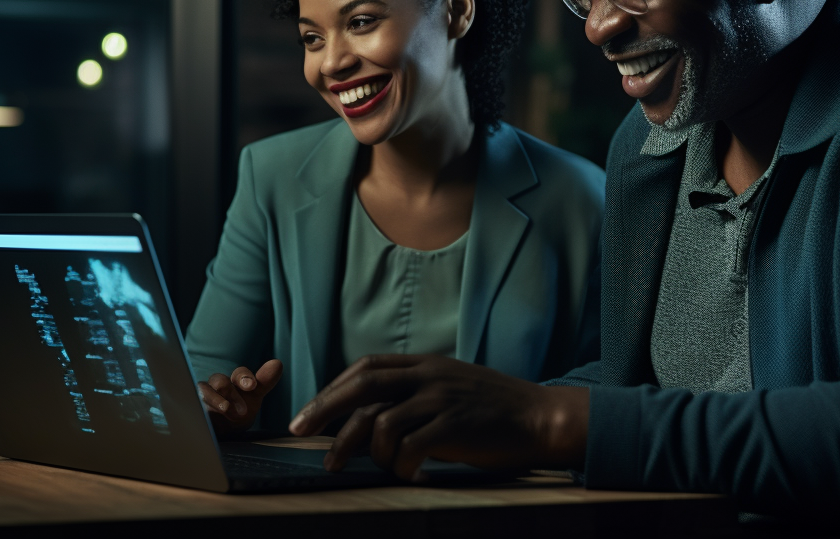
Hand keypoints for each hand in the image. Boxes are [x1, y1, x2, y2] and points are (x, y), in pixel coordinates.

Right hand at [196, 359, 282, 432]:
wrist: (222, 431)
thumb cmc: (239, 410)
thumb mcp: (254, 397)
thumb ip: (265, 381)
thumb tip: (277, 363)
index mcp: (235, 381)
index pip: (240, 374)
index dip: (245, 377)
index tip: (252, 386)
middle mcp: (217, 386)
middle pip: (220, 381)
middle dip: (231, 392)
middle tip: (242, 409)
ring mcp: (202, 397)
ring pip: (204, 391)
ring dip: (217, 401)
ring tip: (227, 411)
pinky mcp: (191, 407)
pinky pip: (190, 402)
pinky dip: (198, 408)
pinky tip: (205, 415)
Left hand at [288, 354, 588, 480]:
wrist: (539, 417)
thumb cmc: (494, 408)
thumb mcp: (451, 385)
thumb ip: (416, 390)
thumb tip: (372, 415)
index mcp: (426, 364)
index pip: (367, 367)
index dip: (333, 387)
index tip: (310, 410)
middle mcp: (430, 376)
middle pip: (363, 387)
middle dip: (325, 409)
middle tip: (299, 431)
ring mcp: (442, 400)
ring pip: (381, 423)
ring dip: (365, 451)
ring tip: (363, 467)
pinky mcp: (455, 427)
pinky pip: (411, 448)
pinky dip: (401, 465)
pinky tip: (409, 475)